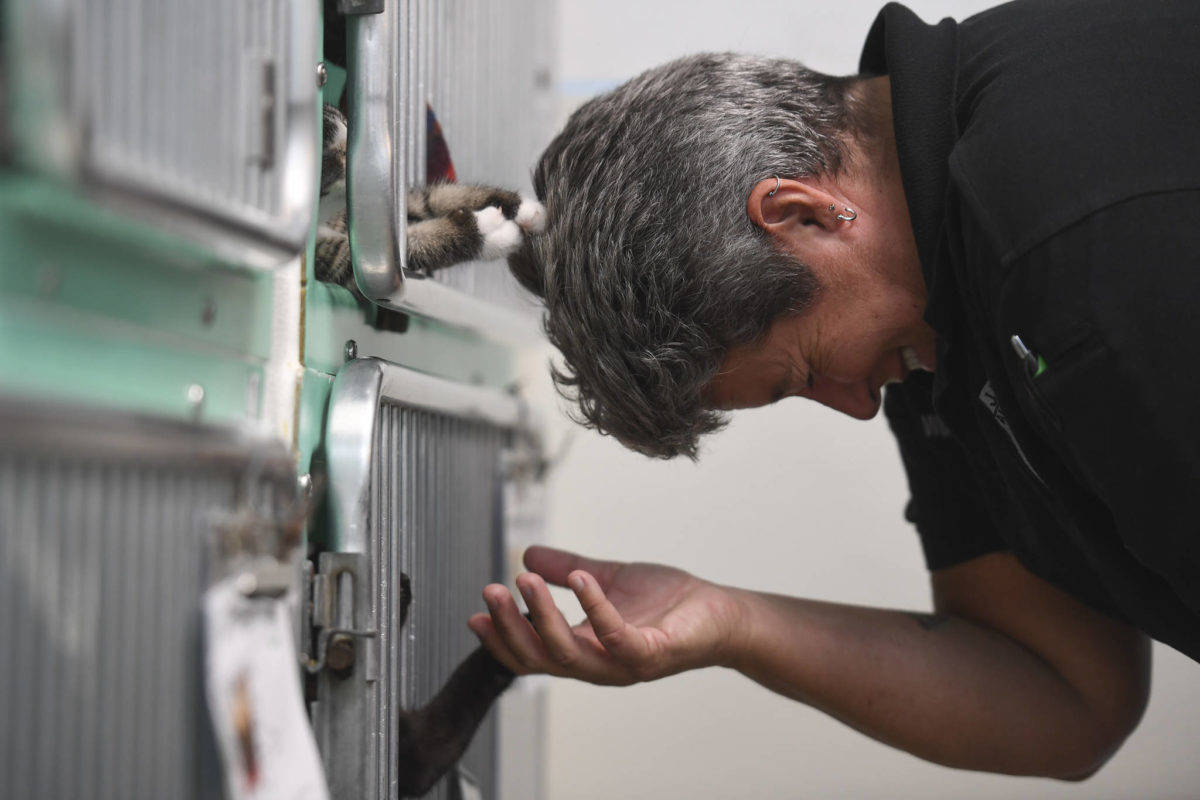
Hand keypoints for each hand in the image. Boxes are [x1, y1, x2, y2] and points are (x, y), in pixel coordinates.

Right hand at [468, 546, 745, 685]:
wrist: (722, 613)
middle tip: (489, 591)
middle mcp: (598, 663)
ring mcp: (624, 663)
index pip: (532, 653)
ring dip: (542, 617)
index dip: (501, 637)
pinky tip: (582, 579)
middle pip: (541, 657)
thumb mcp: (608, 578)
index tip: (474, 612)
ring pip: (569, 653)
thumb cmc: (669, 602)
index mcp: (584, 649)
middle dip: (509, 627)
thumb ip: (568, 569)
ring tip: (524, 580)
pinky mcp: (651, 654)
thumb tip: (528, 551)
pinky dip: (595, 608)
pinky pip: (616, 637)